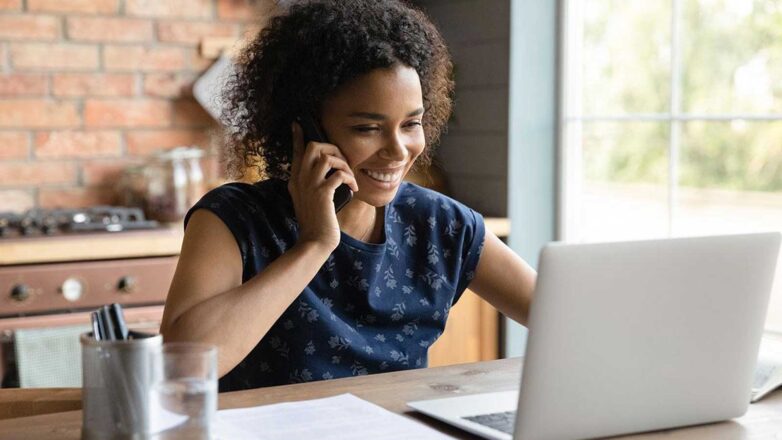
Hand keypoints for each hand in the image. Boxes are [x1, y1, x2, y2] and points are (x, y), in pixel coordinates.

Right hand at [288, 122, 358, 251]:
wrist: (315, 241)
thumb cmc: (316, 223)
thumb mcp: (309, 200)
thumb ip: (312, 186)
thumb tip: (328, 173)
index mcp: (295, 181)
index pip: (296, 153)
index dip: (298, 137)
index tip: (298, 124)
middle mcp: (300, 180)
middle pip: (312, 147)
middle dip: (332, 148)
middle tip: (343, 161)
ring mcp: (310, 186)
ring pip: (326, 158)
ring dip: (343, 164)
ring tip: (349, 177)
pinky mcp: (322, 194)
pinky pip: (338, 175)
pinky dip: (349, 178)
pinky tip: (353, 188)